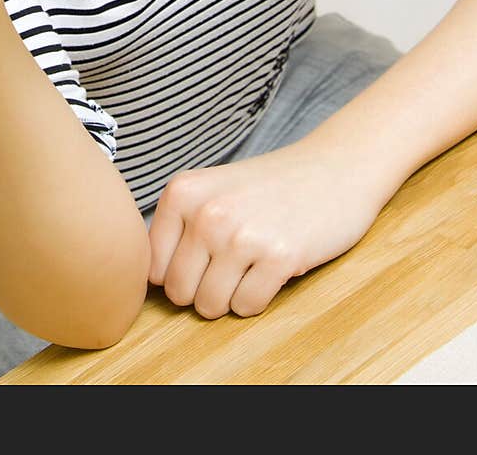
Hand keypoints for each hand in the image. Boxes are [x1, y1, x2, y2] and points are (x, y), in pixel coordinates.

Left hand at [147, 141, 383, 317]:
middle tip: (231, 264)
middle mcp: (206, 212)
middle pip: (178, 293)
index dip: (178, 272)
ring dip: (230, 297)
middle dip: (203, 289)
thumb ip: (176, 227)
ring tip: (250, 264)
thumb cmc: (267, 187)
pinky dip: (258, 299)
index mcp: (181, 192)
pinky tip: (271, 268)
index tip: (204, 257)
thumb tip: (144, 281)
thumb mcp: (209, 191)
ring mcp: (241, 234)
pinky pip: (247, 308)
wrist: (332, 168)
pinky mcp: (279, 256)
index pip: (152, 268)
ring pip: (209, 306)